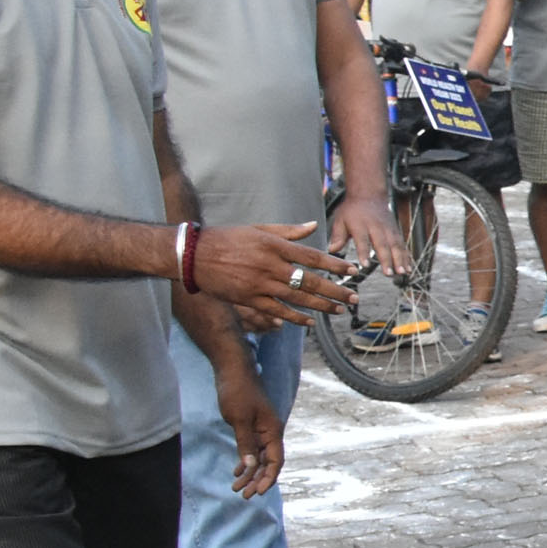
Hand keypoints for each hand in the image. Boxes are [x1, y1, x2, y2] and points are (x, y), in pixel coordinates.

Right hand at [198, 222, 350, 328]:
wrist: (192, 255)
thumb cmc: (227, 238)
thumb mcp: (258, 229)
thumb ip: (288, 231)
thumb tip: (313, 225)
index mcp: (274, 246)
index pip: (312, 257)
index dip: (335, 265)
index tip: (352, 271)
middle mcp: (270, 266)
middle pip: (310, 280)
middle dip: (335, 290)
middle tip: (354, 297)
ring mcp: (259, 284)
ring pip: (297, 298)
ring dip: (321, 305)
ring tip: (340, 309)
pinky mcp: (249, 299)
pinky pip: (277, 311)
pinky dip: (296, 317)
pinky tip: (311, 322)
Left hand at [218, 363, 283, 497]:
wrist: (233, 370)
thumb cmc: (237, 392)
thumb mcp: (239, 419)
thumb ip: (245, 443)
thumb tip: (251, 466)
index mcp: (273, 431)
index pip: (276, 461)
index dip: (269, 478)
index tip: (257, 492)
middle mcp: (270, 433)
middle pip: (268, 463)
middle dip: (257, 480)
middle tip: (243, 496)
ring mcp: (261, 430)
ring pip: (259, 458)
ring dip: (249, 474)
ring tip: (236, 488)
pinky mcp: (250, 427)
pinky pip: (251, 449)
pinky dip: (245, 461)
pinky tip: (237, 471)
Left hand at [329, 190, 410, 278]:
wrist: (369, 194)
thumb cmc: (352, 210)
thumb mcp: (340, 220)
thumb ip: (337, 236)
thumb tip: (331, 250)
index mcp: (360, 225)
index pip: (362, 240)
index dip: (364, 252)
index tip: (365, 265)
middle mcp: (376, 227)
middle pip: (383, 244)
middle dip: (387, 260)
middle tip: (389, 273)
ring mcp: (389, 229)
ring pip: (396, 246)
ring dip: (400, 260)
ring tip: (402, 273)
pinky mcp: (396, 232)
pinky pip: (402, 245)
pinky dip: (406, 257)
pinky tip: (408, 268)